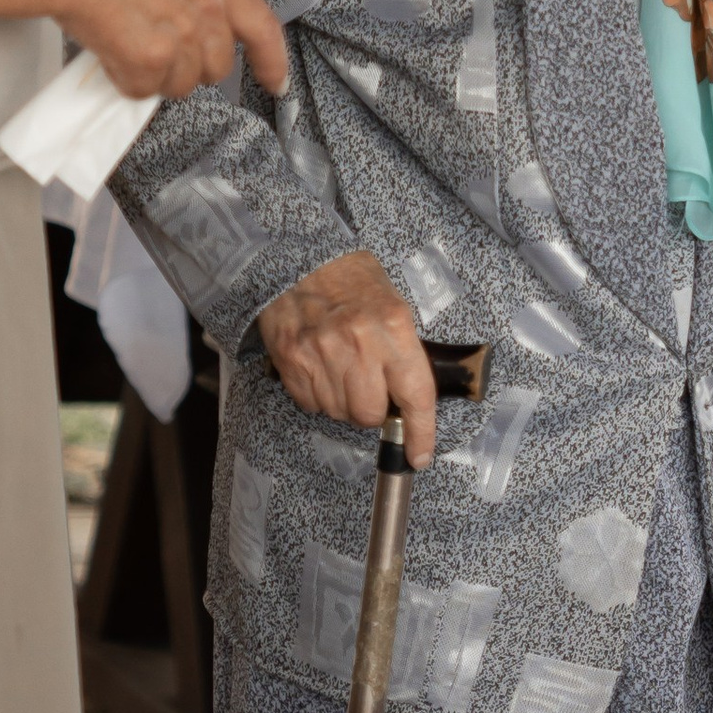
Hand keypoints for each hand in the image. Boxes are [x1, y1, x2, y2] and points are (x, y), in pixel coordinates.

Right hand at [54, 0, 287, 101]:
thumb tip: (197, 19)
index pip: (263, 30)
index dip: (272, 61)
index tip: (275, 81)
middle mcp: (206, 15)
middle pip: (216, 67)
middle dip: (191, 65)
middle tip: (160, 45)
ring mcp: (179, 42)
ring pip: (180, 85)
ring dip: (157, 74)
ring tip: (130, 40)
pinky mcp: (148, 64)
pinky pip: (144, 90)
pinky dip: (126, 79)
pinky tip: (113, 50)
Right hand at [256, 251, 437, 464]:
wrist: (298, 256)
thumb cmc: (351, 279)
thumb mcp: (393, 303)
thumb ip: (402, 350)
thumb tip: (408, 400)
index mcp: (392, 327)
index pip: (415, 396)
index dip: (421, 433)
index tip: (419, 455)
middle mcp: (358, 343)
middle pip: (370, 414)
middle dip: (372, 409)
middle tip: (368, 385)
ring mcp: (321, 353)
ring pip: (339, 413)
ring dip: (343, 402)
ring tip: (340, 368)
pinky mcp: (292, 361)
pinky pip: (311, 404)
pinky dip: (317, 395)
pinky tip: (319, 366)